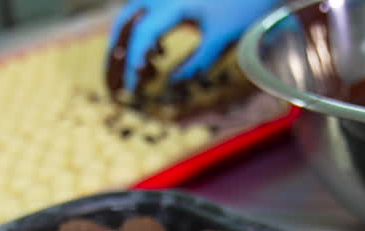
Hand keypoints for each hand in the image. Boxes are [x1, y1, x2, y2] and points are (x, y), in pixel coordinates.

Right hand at [108, 0, 280, 92]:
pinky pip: (147, 9)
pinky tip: (158, 51)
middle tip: (122, 79)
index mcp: (173, 4)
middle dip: (120, 50)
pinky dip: (145, 30)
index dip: (134, 62)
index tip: (133, 88)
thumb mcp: (222, 38)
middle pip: (127, 20)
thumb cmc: (244, 6)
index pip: (142, 33)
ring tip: (145, 69)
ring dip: (132, 41)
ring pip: (134, 14)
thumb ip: (197, 62)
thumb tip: (175, 83)